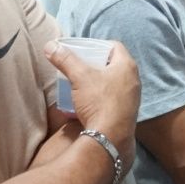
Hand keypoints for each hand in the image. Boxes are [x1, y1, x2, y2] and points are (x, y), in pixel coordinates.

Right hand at [46, 38, 139, 171]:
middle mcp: (134, 79)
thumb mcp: (79, 77)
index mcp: (127, 65)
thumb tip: (50, 46)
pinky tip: (89, 102)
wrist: (109, 138)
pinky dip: (102, 96)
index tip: (83, 50)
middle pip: (113, 64)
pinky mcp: (128, 113)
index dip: (97, 45)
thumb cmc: (99, 102)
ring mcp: (133, 97)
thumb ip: (65, 60)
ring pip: (114, 82)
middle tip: (79, 67)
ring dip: (99, 82)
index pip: (114, 46)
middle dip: (96, 64)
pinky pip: (114, 98)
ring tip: (81, 84)